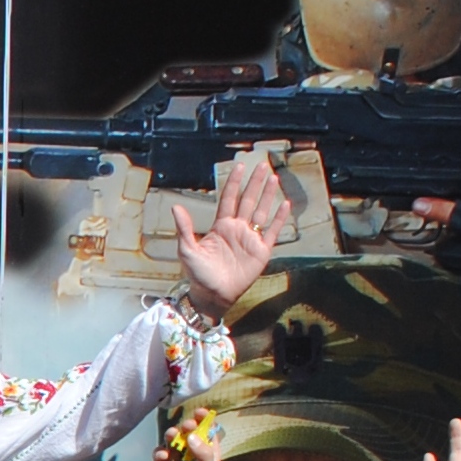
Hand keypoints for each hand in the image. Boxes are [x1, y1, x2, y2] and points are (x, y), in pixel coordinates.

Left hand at [175, 153, 285, 318]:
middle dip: (255, 183)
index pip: (229, 198)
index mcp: (221, 226)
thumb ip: (185, 229)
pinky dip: (279, 218)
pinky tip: (285, 204)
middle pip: (248, 200)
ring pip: (262, 211)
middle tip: (262, 164)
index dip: (234, 182)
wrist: (213, 296)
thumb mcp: (188, 250)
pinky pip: (273, 231)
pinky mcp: (261, 251)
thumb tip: (176, 207)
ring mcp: (250, 239)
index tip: (240, 166)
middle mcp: (237, 229)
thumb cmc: (198, 275)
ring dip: (268, 195)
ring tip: (274, 178)